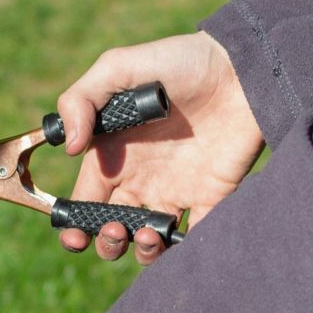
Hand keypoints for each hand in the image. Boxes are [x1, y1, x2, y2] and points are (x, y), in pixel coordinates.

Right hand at [55, 33, 263, 265]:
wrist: (242, 66)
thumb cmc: (178, 61)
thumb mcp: (119, 67)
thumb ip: (81, 100)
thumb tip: (70, 148)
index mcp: (113, 155)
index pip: (84, 201)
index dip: (74, 226)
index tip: (75, 236)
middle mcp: (140, 179)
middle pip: (111, 229)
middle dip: (106, 243)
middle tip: (116, 229)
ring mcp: (176, 190)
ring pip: (148, 241)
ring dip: (140, 251)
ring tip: (147, 233)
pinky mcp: (211, 197)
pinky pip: (194, 237)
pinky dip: (182, 251)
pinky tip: (177, 239)